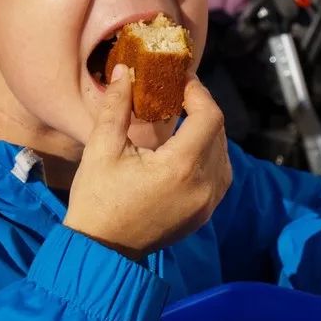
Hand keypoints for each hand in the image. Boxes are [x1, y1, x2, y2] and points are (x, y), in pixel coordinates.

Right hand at [63, 64, 231, 259]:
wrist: (100, 249)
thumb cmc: (97, 199)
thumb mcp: (102, 148)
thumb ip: (117, 106)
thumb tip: (126, 71)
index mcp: (180, 167)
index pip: (209, 117)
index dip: (199, 92)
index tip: (182, 80)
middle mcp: (203, 186)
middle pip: (219, 133)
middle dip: (202, 109)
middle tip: (179, 95)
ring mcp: (207, 204)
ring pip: (223, 155)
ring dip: (208, 133)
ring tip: (183, 119)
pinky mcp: (204, 215)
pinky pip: (220, 176)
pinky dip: (210, 156)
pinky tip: (188, 149)